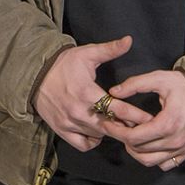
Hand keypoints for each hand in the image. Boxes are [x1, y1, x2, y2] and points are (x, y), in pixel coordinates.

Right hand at [33, 37, 153, 152]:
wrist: (35, 74)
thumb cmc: (64, 64)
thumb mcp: (87, 53)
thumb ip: (110, 49)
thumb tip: (129, 40)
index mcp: (87, 93)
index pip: (118, 109)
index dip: (136, 116)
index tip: (150, 120)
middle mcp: (79, 111)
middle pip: (110, 127)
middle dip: (126, 126)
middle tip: (139, 126)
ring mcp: (69, 123)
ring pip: (98, 135)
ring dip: (110, 132)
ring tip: (119, 125)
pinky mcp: (62, 130)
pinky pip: (83, 144)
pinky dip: (93, 141)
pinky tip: (98, 131)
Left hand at [100, 69, 184, 170]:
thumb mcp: (160, 78)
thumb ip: (135, 84)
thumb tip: (113, 92)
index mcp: (167, 124)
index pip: (133, 137)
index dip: (116, 131)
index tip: (107, 121)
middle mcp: (174, 141)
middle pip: (138, 150)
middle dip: (122, 138)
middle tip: (116, 126)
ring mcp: (181, 150)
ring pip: (149, 161)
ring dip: (135, 151)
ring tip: (130, 135)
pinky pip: (163, 164)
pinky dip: (152, 157)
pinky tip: (148, 143)